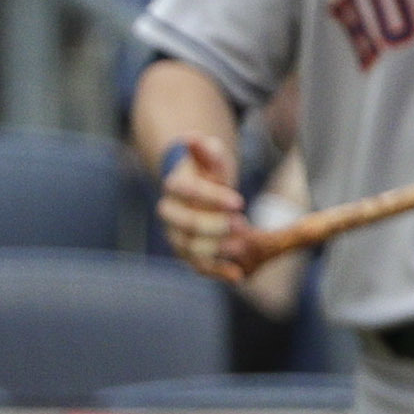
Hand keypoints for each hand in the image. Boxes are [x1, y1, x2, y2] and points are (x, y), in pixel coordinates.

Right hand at [156, 135, 255, 280]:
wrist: (201, 193)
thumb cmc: (208, 173)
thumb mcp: (211, 158)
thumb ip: (206, 150)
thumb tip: (192, 137)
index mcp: (173, 186)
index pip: (186, 191)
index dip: (212, 197)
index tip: (239, 201)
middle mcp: (170, 213)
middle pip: (185, 223)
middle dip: (214, 226)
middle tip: (242, 224)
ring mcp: (176, 235)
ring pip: (190, 247)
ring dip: (217, 250)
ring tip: (243, 247)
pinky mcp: (186, 253)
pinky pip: (198, 266)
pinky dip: (217, 272)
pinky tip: (237, 275)